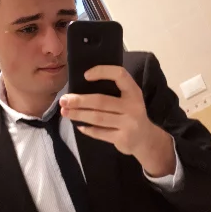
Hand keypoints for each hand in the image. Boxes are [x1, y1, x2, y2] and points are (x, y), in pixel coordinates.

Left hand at [59, 65, 175, 176]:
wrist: (146, 139)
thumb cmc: (132, 114)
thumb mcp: (129, 98)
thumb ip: (114, 91)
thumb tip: (81, 86)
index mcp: (134, 92)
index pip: (119, 75)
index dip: (102, 72)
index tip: (86, 75)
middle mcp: (133, 106)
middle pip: (101, 101)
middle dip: (79, 100)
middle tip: (64, 100)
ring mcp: (128, 124)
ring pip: (97, 118)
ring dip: (78, 115)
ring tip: (65, 112)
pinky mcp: (123, 138)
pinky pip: (100, 133)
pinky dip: (87, 129)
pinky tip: (79, 125)